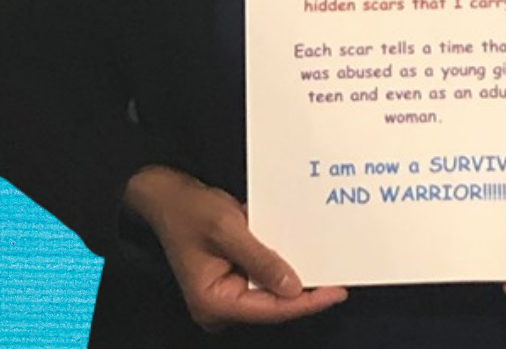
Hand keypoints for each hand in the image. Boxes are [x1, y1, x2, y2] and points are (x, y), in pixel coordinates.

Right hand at [123, 166, 346, 330]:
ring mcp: (226, 293)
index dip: (305, 302)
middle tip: (338, 277)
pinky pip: (262, 277)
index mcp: (213, 302)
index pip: (269, 309)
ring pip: (270, 291)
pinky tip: (302, 254)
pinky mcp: (232, 278)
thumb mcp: (228, 229)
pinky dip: (281, 266)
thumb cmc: (189, 211)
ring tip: (325, 265)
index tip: (334, 292)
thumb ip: (260, 259)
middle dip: (304, 291)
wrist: (167, 196)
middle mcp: (219, 305)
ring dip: (295, 277)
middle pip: (272, 304)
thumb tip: (293, 287)